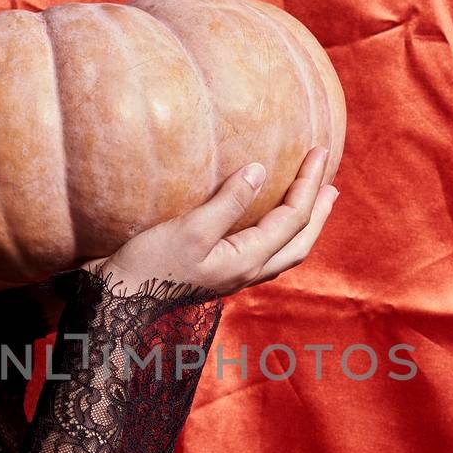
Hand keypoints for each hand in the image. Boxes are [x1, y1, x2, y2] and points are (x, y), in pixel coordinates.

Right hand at [80, 146, 338, 298]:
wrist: (121, 301)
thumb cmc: (150, 265)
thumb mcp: (190, 229)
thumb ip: (228, 201)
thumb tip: (260, 171)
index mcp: (247, 259)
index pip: (292, 218)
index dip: (309, 184)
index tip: (319, 151)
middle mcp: (248, 271)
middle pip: (299, 242)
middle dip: (318, 211)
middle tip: (331, 184)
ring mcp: (234, 276)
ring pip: (284, 252)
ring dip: (303, 226)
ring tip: (312, 203)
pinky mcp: (219, 274)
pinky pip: (264, 254)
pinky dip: (280, 235)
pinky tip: (268, 223)